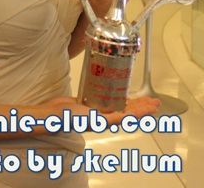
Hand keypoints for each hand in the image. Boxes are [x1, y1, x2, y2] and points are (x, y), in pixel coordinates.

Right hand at [37, 95, 159, 128]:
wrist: (53, 114)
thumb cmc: (71, 118)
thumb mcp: (92, 119)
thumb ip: (109, 118)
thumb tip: (126, 117)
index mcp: (108, 119)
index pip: (131, 115)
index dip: (144, 110)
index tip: (154, 105)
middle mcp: (106, 114)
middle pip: (129, 109)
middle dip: (142, 105)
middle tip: (154, 100)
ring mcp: (98, 107)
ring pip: (119, 102)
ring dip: (132, 99)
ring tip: (142, 96)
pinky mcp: (90, 100)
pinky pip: (106, 95)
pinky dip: (114, 92)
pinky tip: (117, 88)